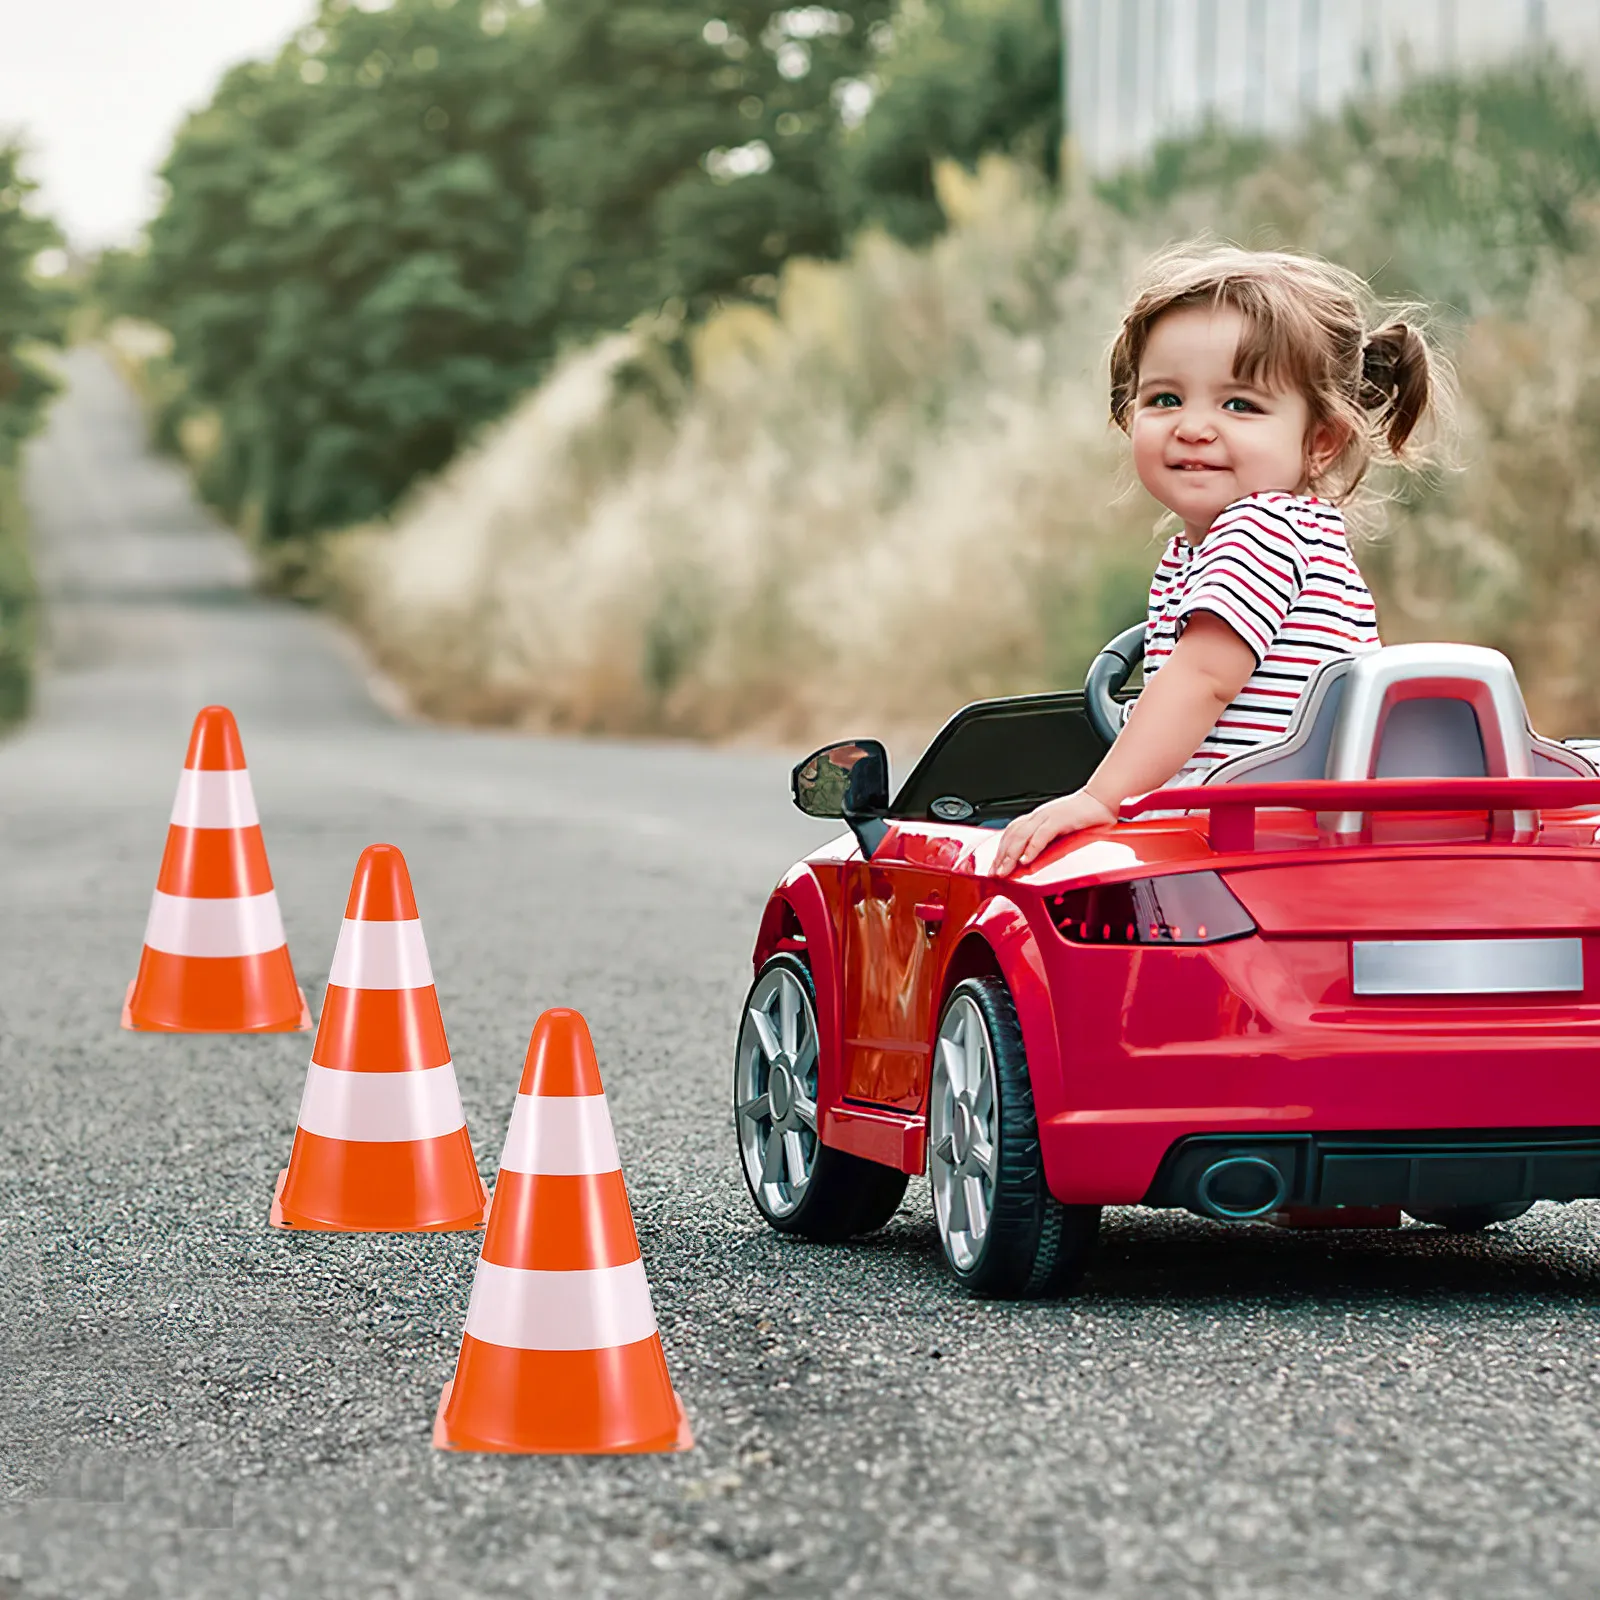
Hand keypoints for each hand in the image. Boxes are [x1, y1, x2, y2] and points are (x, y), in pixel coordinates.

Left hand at [992, 790, 1116, 875]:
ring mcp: (1047, 817)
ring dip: (1011, 855)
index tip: (996, 866)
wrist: (1102, 798)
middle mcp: (1038, 816)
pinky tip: (1025, 860)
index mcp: (1037, 817)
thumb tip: (1034, 858)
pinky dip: (1031, 849)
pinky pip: (1041, 836)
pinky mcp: (1059, 820)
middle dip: (1001, 857)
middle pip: (1012, 836)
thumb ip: (1047, 840)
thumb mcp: (1060, 827)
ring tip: (1005, 870)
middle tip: (995, 873)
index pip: (1012, 833)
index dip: (1001, 850)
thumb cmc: (1085, 814)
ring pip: (1022, 836)